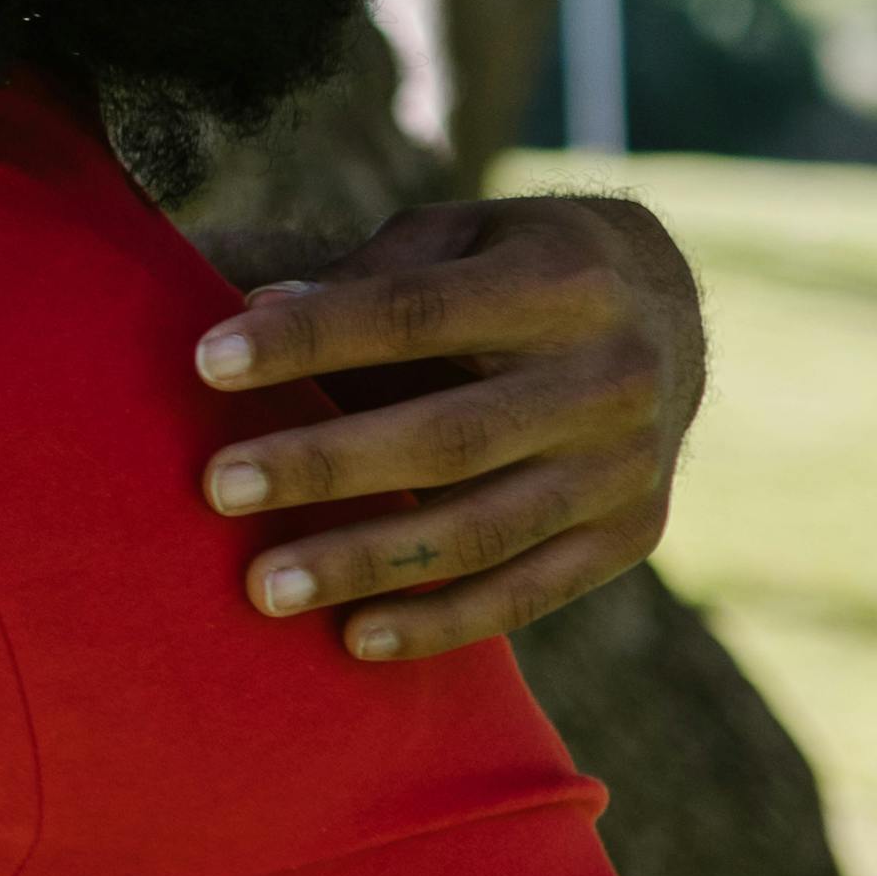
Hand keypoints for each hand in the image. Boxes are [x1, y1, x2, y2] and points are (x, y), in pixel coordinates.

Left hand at [192, 195, 700, 659]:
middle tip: (218, 487)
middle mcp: (612, 376)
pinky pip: (530, 593)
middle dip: (327, 466)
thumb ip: (365, 277)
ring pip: (485, 530)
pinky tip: (355, 638)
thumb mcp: (455, 238)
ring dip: (368, 562)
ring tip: (264, 587)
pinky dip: (442, 623)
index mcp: (561, 281)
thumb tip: (255, 306)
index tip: (206, 361)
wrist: (670, 311)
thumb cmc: (510, 267)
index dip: (310, 338)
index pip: (415, 312)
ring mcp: (629, 464)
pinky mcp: (633, 533)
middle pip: (452, 436)